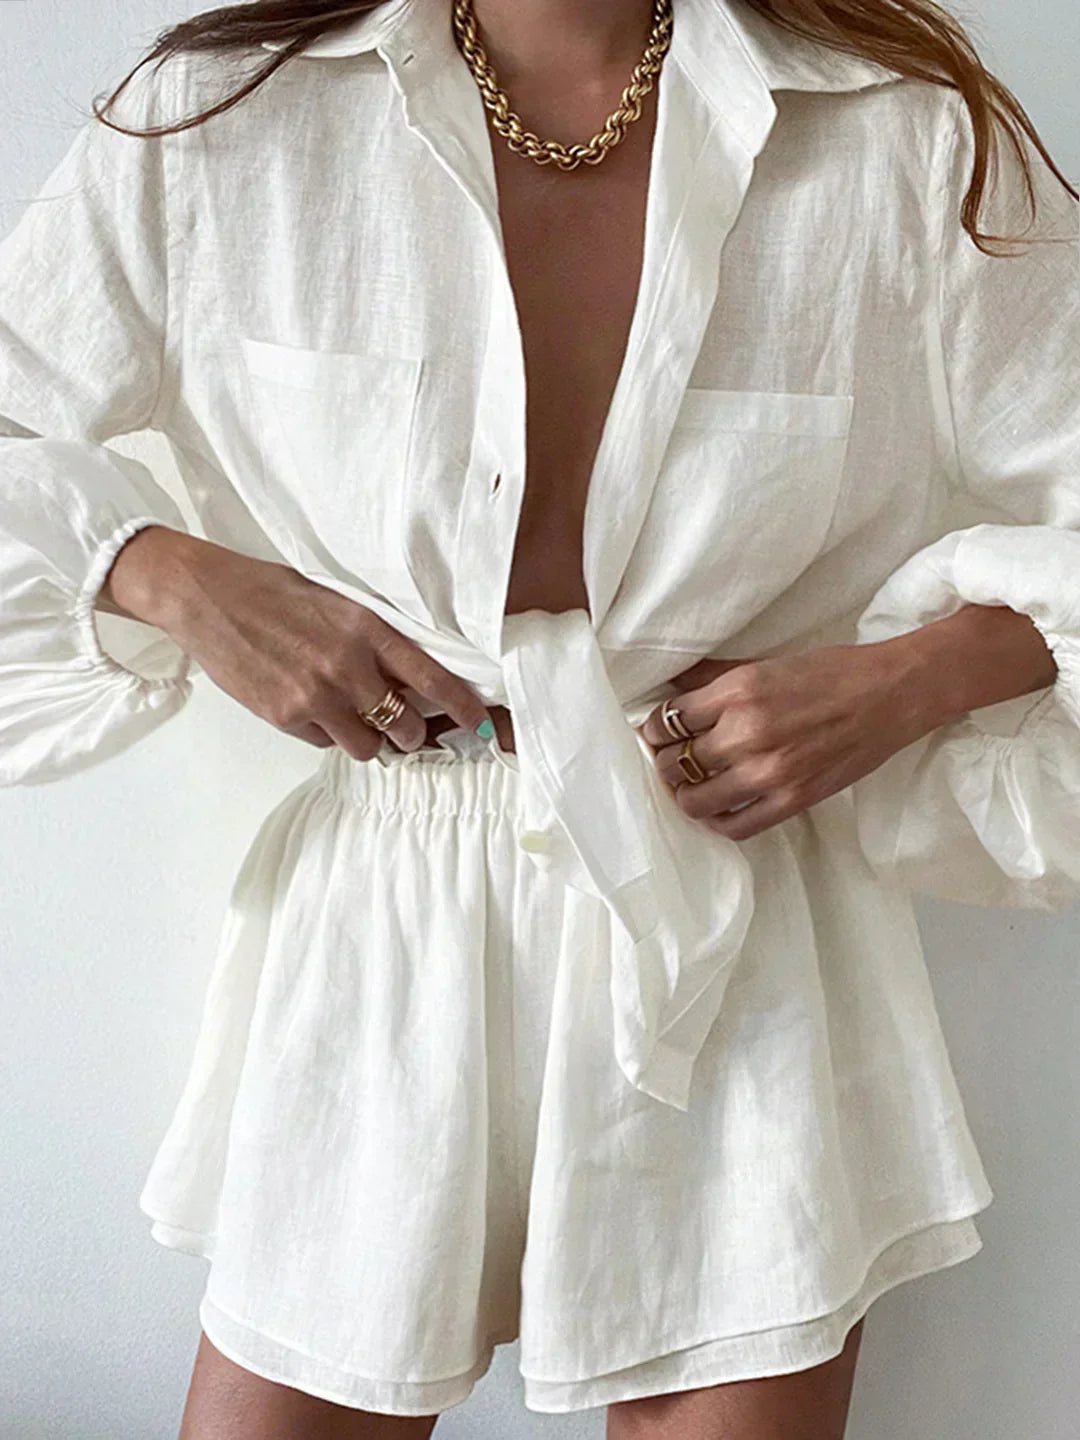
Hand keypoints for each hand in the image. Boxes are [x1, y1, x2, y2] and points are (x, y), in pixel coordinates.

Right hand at [102, 527, 491, 758]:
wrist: (207, 596)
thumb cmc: (273, 593)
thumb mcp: (337, 603)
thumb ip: (374, 640)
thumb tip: (411, 680)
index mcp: (367, 629)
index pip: (433, 679)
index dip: (463, 708)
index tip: (479, 723)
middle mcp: (347, 665)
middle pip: (405, 727)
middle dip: (410, 733)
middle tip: (404, 726)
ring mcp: (315, 695)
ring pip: (366, 746)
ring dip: (365, 737)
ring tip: (349, 715)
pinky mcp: (285, 716)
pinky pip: (323, 743)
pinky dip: (324, 733)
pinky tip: (307, 705)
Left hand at [636, 642, 932, 839]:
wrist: (892, 694)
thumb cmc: (832, 672)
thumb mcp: (766, 662)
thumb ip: (715, 678)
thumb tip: (671, 688)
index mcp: (738, 691)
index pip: (668, 721)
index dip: (654, 729)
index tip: (657, 733)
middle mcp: (747, 732)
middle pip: (674, 761)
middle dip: (666, 760)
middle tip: (671, 757)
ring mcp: (769, 772)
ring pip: (694, 799)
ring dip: (683, 793)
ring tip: (689, 784)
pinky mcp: (792, 800)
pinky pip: (734, 825)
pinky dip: (715, 820)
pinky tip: (715, 808)